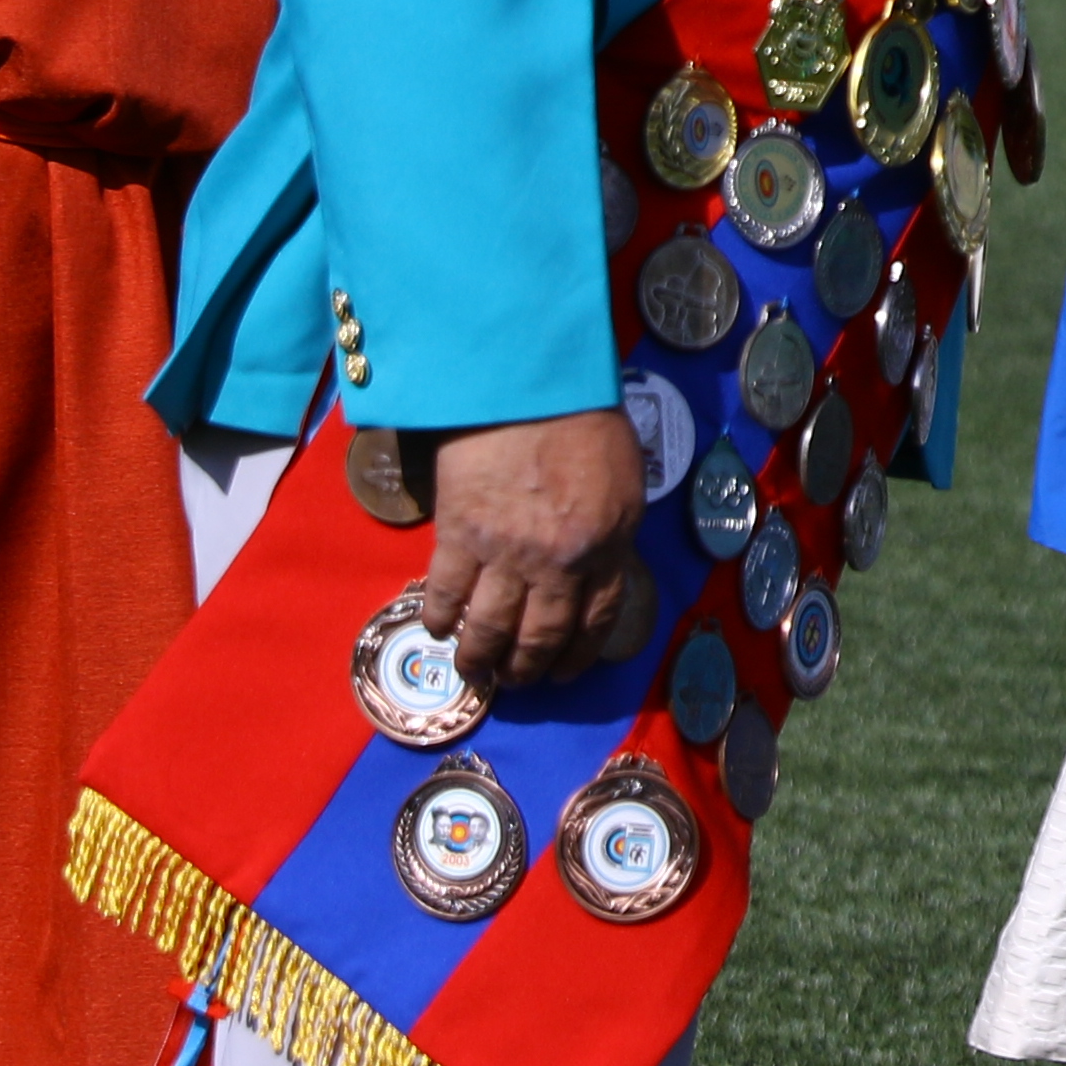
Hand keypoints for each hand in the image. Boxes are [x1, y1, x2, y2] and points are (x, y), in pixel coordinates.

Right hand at [420, 408, 654, 694]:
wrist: (529, 384)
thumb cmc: (584, 419)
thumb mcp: (626, 480)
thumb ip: (613, 530)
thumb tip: (598, 565)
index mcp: (608, 546)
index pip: (596, 619)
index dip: (577, 654)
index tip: (563, 673)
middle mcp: (559, 561)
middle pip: (541, 634)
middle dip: (527, 668)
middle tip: (515, 680)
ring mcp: (507, 552)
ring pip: (490, 626)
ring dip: (480, 658)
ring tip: (474, 672)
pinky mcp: (460, 534)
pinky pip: (447, 592)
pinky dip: (441, 618)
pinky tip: (439, 628)